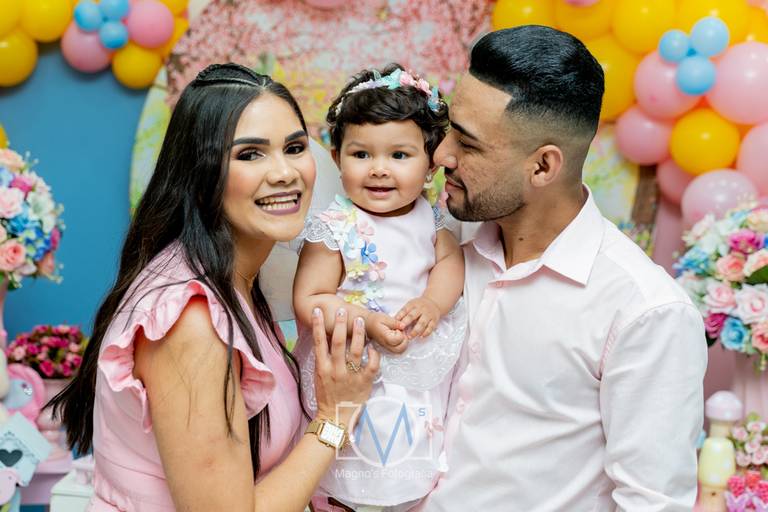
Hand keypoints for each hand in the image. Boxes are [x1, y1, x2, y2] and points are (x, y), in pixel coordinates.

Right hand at [313, 307, 379, 429]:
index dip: (318, 325)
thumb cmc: (327, 396)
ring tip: (360, 320)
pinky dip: (373, 355)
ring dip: (358, 333)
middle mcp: (335, 370)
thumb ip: (323, 359)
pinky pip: (371, 365)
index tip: (318, 311)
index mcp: (322, 368)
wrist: (335, 418)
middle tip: (343, 310)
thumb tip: (326, 339)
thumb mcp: (319, 377)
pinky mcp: (364, 382)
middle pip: (338, 342)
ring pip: (356, 350)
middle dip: (341, 324)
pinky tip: (372, 347)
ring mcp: (350, 376)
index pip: (319, 342)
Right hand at [366, 311, 407, 353]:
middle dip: (404, 339)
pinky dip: (400, 344)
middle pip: (401, 348)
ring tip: (398, 334)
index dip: (401, 332)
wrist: (367, 324)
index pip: (399, 339)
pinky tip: (397, 336)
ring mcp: (387, 347)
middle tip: (400, 332)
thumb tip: (403, 326)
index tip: (396, 327)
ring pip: (400, 351)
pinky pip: (397, 350)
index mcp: (385, 337)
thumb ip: (395, 322)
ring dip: (403, 342)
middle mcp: (386, 345)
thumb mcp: (384, 318)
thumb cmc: (374, 320)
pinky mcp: (388, 347)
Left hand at [395, 297, 439, 339]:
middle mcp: (421, 309)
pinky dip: (426, 332)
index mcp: (413, 304)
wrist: (434, 302)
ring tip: (410, 337)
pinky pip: (430, 327)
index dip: (400, 316)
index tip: (396, 323)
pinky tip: (421, 336)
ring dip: (415, 331)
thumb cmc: (419, 306)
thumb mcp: (411, 305)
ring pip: (422, 323)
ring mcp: (428, 315)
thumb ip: (403, 313)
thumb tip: (393, 321)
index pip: (405, 310)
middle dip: (406, 322)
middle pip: (413, 316)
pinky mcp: (434, 320)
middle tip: (401, 329)